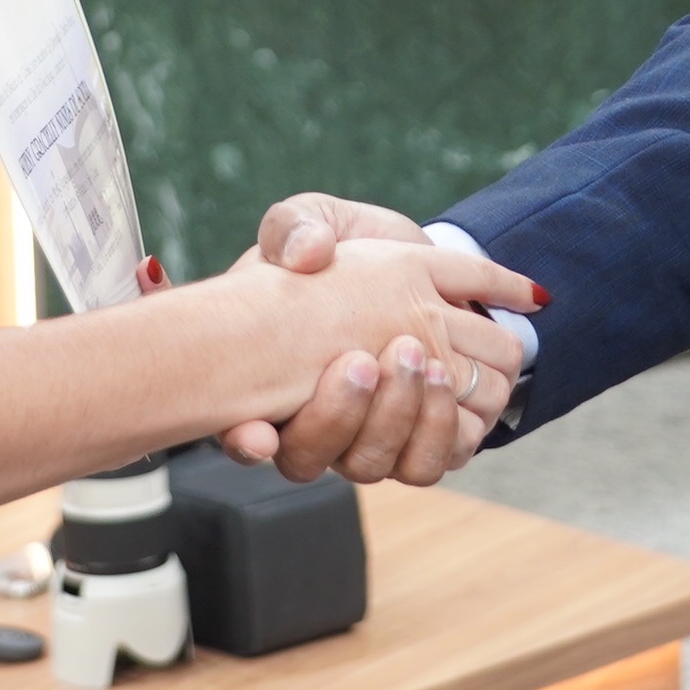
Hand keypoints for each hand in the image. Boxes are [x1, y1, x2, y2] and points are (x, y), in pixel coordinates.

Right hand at [218, 197, 537, 484]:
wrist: (400, 262)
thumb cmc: (337, 247)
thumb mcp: (303, 224)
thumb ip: (294, 230)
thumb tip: (307, 253)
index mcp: (265, 383)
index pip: (243, 435)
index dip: (247, 442)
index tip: (260, 435)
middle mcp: (311, 425)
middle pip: (313, 458)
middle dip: (343, 415)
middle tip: (368, 357)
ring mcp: (364, 438)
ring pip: (374, 465)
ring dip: (402, 419)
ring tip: (425, 364)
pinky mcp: (416, 438)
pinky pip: (430, 462)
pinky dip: (444, 427)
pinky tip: (446, 376)